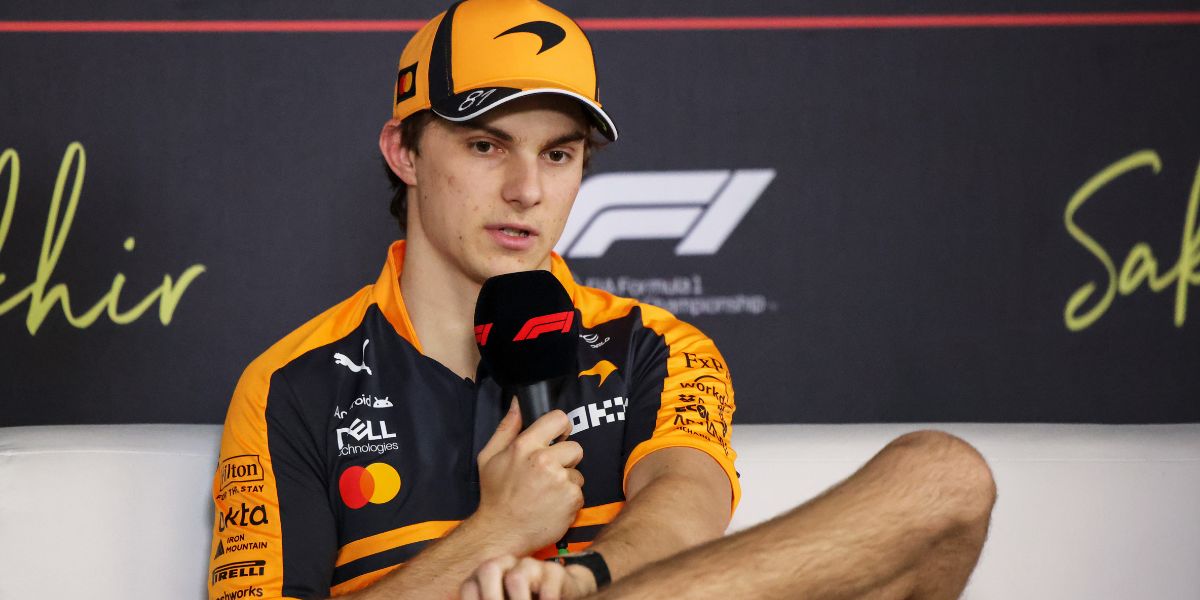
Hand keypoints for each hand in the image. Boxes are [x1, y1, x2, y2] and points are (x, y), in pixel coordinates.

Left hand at [459, 555, 596, 599]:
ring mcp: (530, 566)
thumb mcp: (502, 599)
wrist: (561, 593)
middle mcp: (506, 566)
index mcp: (486, 576)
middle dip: (491, 598)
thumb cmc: (525, 599)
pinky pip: (547, 588)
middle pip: (489, 570)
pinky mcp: (554, 573)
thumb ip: (488, 599)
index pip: (469, 587)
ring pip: (516, 577)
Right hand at [474, 400, 584, 553]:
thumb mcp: (489, 457)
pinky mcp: (572, 499)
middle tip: (548, 473)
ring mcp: (560, 480)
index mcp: (525, 446)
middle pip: (575, 447)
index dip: (561, 427)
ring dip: (567, 481)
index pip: (559, 419)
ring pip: (577, 472)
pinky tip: (552, 505)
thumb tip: (517, 403)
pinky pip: (579, 491)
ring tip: (547, 493)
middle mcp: (545, 460)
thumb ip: (507, 428)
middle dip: (566, 459)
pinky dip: (569, 499)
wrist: (501, 532)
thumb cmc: (495, 495)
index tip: (558, 437)